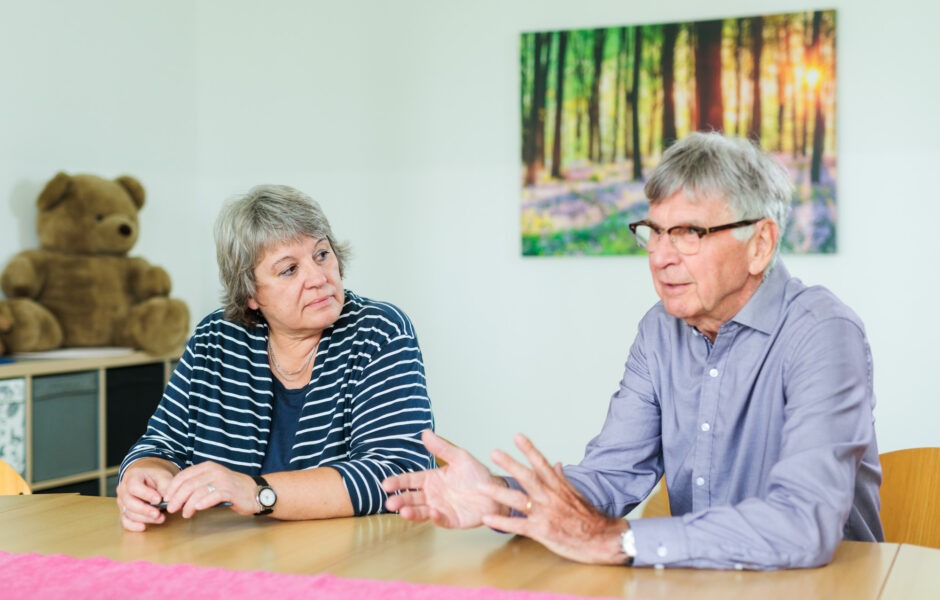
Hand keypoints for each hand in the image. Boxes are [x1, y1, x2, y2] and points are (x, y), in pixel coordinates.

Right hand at [116, 457, 176, 531]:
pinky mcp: (123, 512)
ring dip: (144, 518)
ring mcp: (121, 501)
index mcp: (132, 476)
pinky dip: (133, 526)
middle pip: (129, 502)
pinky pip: (125, 521)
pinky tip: (143, 527)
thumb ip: (165, 487)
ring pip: (128, 513)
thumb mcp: (163, 477)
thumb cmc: (156, 478)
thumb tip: (168, 500)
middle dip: (145, 510)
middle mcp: (123, 489)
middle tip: (158, 514)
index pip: (134, 486)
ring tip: (160, 518)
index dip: (146, 494)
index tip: (158, 500)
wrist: (150, 481)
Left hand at [162, 461, 258, 517]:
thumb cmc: (231, 489)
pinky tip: (197, 509)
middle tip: (171, 509)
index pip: (183, 475)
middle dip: (177, 498)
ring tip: (186, 514)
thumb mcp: (212, 482)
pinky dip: (203, 503)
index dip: (172, 488)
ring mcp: (222, 480)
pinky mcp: (230, 491)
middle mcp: (214, 470)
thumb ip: (197, 485)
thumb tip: (175, 497)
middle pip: (188, 484)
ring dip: (188, 505)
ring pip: (198, 491)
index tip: (166, 499)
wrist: (255, 492)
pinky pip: (212, 496)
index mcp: (207, 467)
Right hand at [382, 429, 504, 527]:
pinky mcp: (451, 520)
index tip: (386, 484)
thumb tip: (425, 433)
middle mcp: (432, 495)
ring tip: (404, 512)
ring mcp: (440, 508)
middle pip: (412, 498)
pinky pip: (441, 520)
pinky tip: (433, 513)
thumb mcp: (459, 457)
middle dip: (400, 501)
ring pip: (422, 511)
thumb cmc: (477, 474)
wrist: (495, 491)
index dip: (398, 482)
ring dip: (412, 512)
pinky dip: (436, 518)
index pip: (410, 481)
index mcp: (431, 479)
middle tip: (390, 503)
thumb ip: (442, 448)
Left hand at [479, 433, 628, 564]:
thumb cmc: (589, 517)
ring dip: (498, 492)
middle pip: (527, 477)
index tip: (517, 436)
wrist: (601, 539)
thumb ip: (562, 478)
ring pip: (518, 499)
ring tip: (480, 486)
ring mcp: (545, 513)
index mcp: (558, 487)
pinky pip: (517, 525)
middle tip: (494, 453)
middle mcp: (550, 497)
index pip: (542, 463)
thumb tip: (556, 462)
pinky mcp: (541, 531)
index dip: (529, 449)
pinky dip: (501, 521)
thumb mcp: (576, 494)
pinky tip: (487, 517)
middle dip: (510, 464)